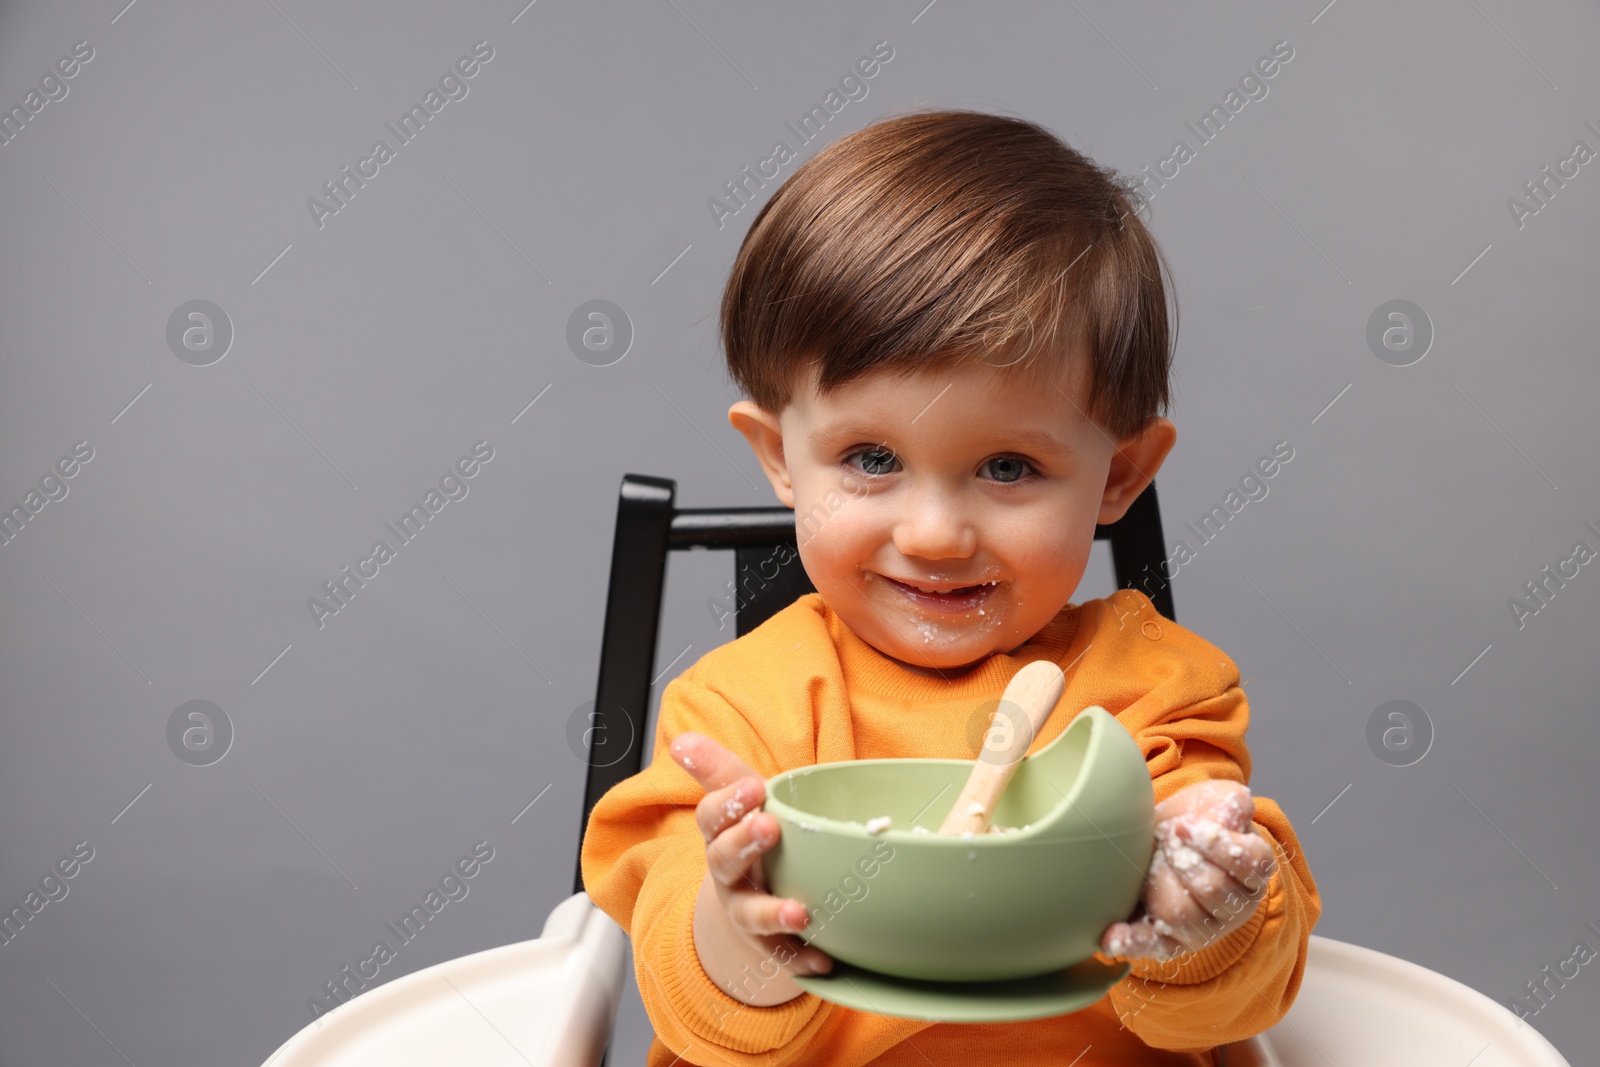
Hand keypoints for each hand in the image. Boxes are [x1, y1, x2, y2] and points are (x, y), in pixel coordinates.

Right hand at [667, 732, 832, 999]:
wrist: (747, 896)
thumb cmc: (749, 836)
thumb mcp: (736, 800)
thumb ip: (717, 769)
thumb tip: (682, 741)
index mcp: (720, 835)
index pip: (712, 816)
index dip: (729, 802)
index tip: (754, 786)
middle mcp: (728, 875)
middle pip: (725, 862)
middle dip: (744, 844)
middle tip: (768, 827)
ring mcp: (745, 909)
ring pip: (750, 914)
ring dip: (772, 913)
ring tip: (800, 913)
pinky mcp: (769, 943)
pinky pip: (782, 954)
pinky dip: (801, 958)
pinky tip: (823, 959)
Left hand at [1100, 779, 1275, 961]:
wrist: (1162, 840)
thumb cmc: (1194, 821)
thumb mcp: (1216, 802)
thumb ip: (1233, 803)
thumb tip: (1235, 810)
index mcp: (1254, 873)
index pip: (1251, 863)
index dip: (1216, 844)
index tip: (1183, 825)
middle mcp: (1235, 908)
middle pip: (1213, 889)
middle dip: (1182, 860)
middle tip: (1165, 841)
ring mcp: (1203, 930)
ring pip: (1182, 915)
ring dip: (1158, 886)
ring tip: (1147, 866)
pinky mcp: (1169, 943)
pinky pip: (1154, 948)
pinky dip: (1132, 943)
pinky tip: (1111, 935)